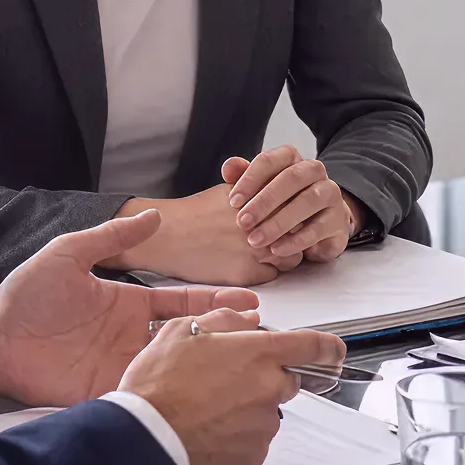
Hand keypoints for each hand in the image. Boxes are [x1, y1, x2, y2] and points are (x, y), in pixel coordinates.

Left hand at [0, 210, 261, 405]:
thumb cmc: (27, 293)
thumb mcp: (69, 254)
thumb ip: (111, 237)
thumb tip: (153, 217)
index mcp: (129, 303)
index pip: (183, 302)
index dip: (216, 302)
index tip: (250, 303)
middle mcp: (132, 336)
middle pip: (188, 338)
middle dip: (223, 339)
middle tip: (261, 339)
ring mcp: (122, 365)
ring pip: (175, 369)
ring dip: (205, 370)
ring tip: (242, 370)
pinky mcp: (107, 392)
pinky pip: (145, 396)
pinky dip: (171, 397)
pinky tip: (199, 398)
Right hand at [102, 185, 283, 285]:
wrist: (166, 236)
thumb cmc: (195, 214)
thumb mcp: (230, 190)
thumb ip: (258, 189)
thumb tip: (282, 190)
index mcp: (259, 197)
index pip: (296, 205)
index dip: (294, 213)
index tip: (290, 218)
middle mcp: (261, 221)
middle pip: (298, 231)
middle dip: (292, 235)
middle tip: (280, 238)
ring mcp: (255, 247)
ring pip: (291, 256)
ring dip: (283, 256)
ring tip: (264, 253)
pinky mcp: (246, 272)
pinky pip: (273, 275)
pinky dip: (266, 272)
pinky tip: (248, 264)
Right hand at [120, 311, 345, 464]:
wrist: (144, 441)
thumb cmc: (158, 386)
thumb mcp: (181, 331)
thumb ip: (223, 319)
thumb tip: (246, 319)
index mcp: (257, 354)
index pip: (313, 347)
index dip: (328, 347)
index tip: (334, 352)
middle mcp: (269, 389)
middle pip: (285, 380)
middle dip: (264, 378)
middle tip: (224, 382)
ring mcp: (263, 425)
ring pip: (266, 411)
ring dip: (246, 408)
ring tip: (206, 409)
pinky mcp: (253, 456)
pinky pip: (253, 440)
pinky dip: (236, 436)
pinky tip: (207, 431)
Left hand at [225, 147, 363, 266]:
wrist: (318, 223)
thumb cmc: (282, 203)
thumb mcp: (259, 190)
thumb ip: (243, 177)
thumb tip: (228, 168)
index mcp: (292, 159)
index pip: (271, 160)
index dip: (250, 179)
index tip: (232, 202)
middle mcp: (314, 171)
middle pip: (291, 178)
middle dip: (264, 201)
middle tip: (242, 222)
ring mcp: (330, 194)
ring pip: (308, 201)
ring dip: (279, 222)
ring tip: (256, 240)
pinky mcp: (338, 220)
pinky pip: (319, 228)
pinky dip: (296, 240)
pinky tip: (276, 250)